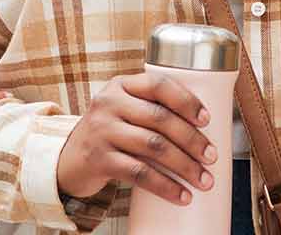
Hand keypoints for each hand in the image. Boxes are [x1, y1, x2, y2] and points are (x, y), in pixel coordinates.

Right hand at [56, 72, 215, 204]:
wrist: (68, 160)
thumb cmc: (109, 133)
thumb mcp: (123, 110)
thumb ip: (151, 108)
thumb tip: (204, 127)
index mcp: (121, 85)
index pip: (158, 85)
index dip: (186, 100)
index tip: (207, 119)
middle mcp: (109, 103)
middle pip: (160, 118)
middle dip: (192, 139)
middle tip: (212, 157)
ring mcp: (102, 131)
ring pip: (154, 147)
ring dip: (185, 165)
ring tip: (204, 179)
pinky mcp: (100, 160)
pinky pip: (140, 173)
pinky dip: (165, 186)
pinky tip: (181, 196)